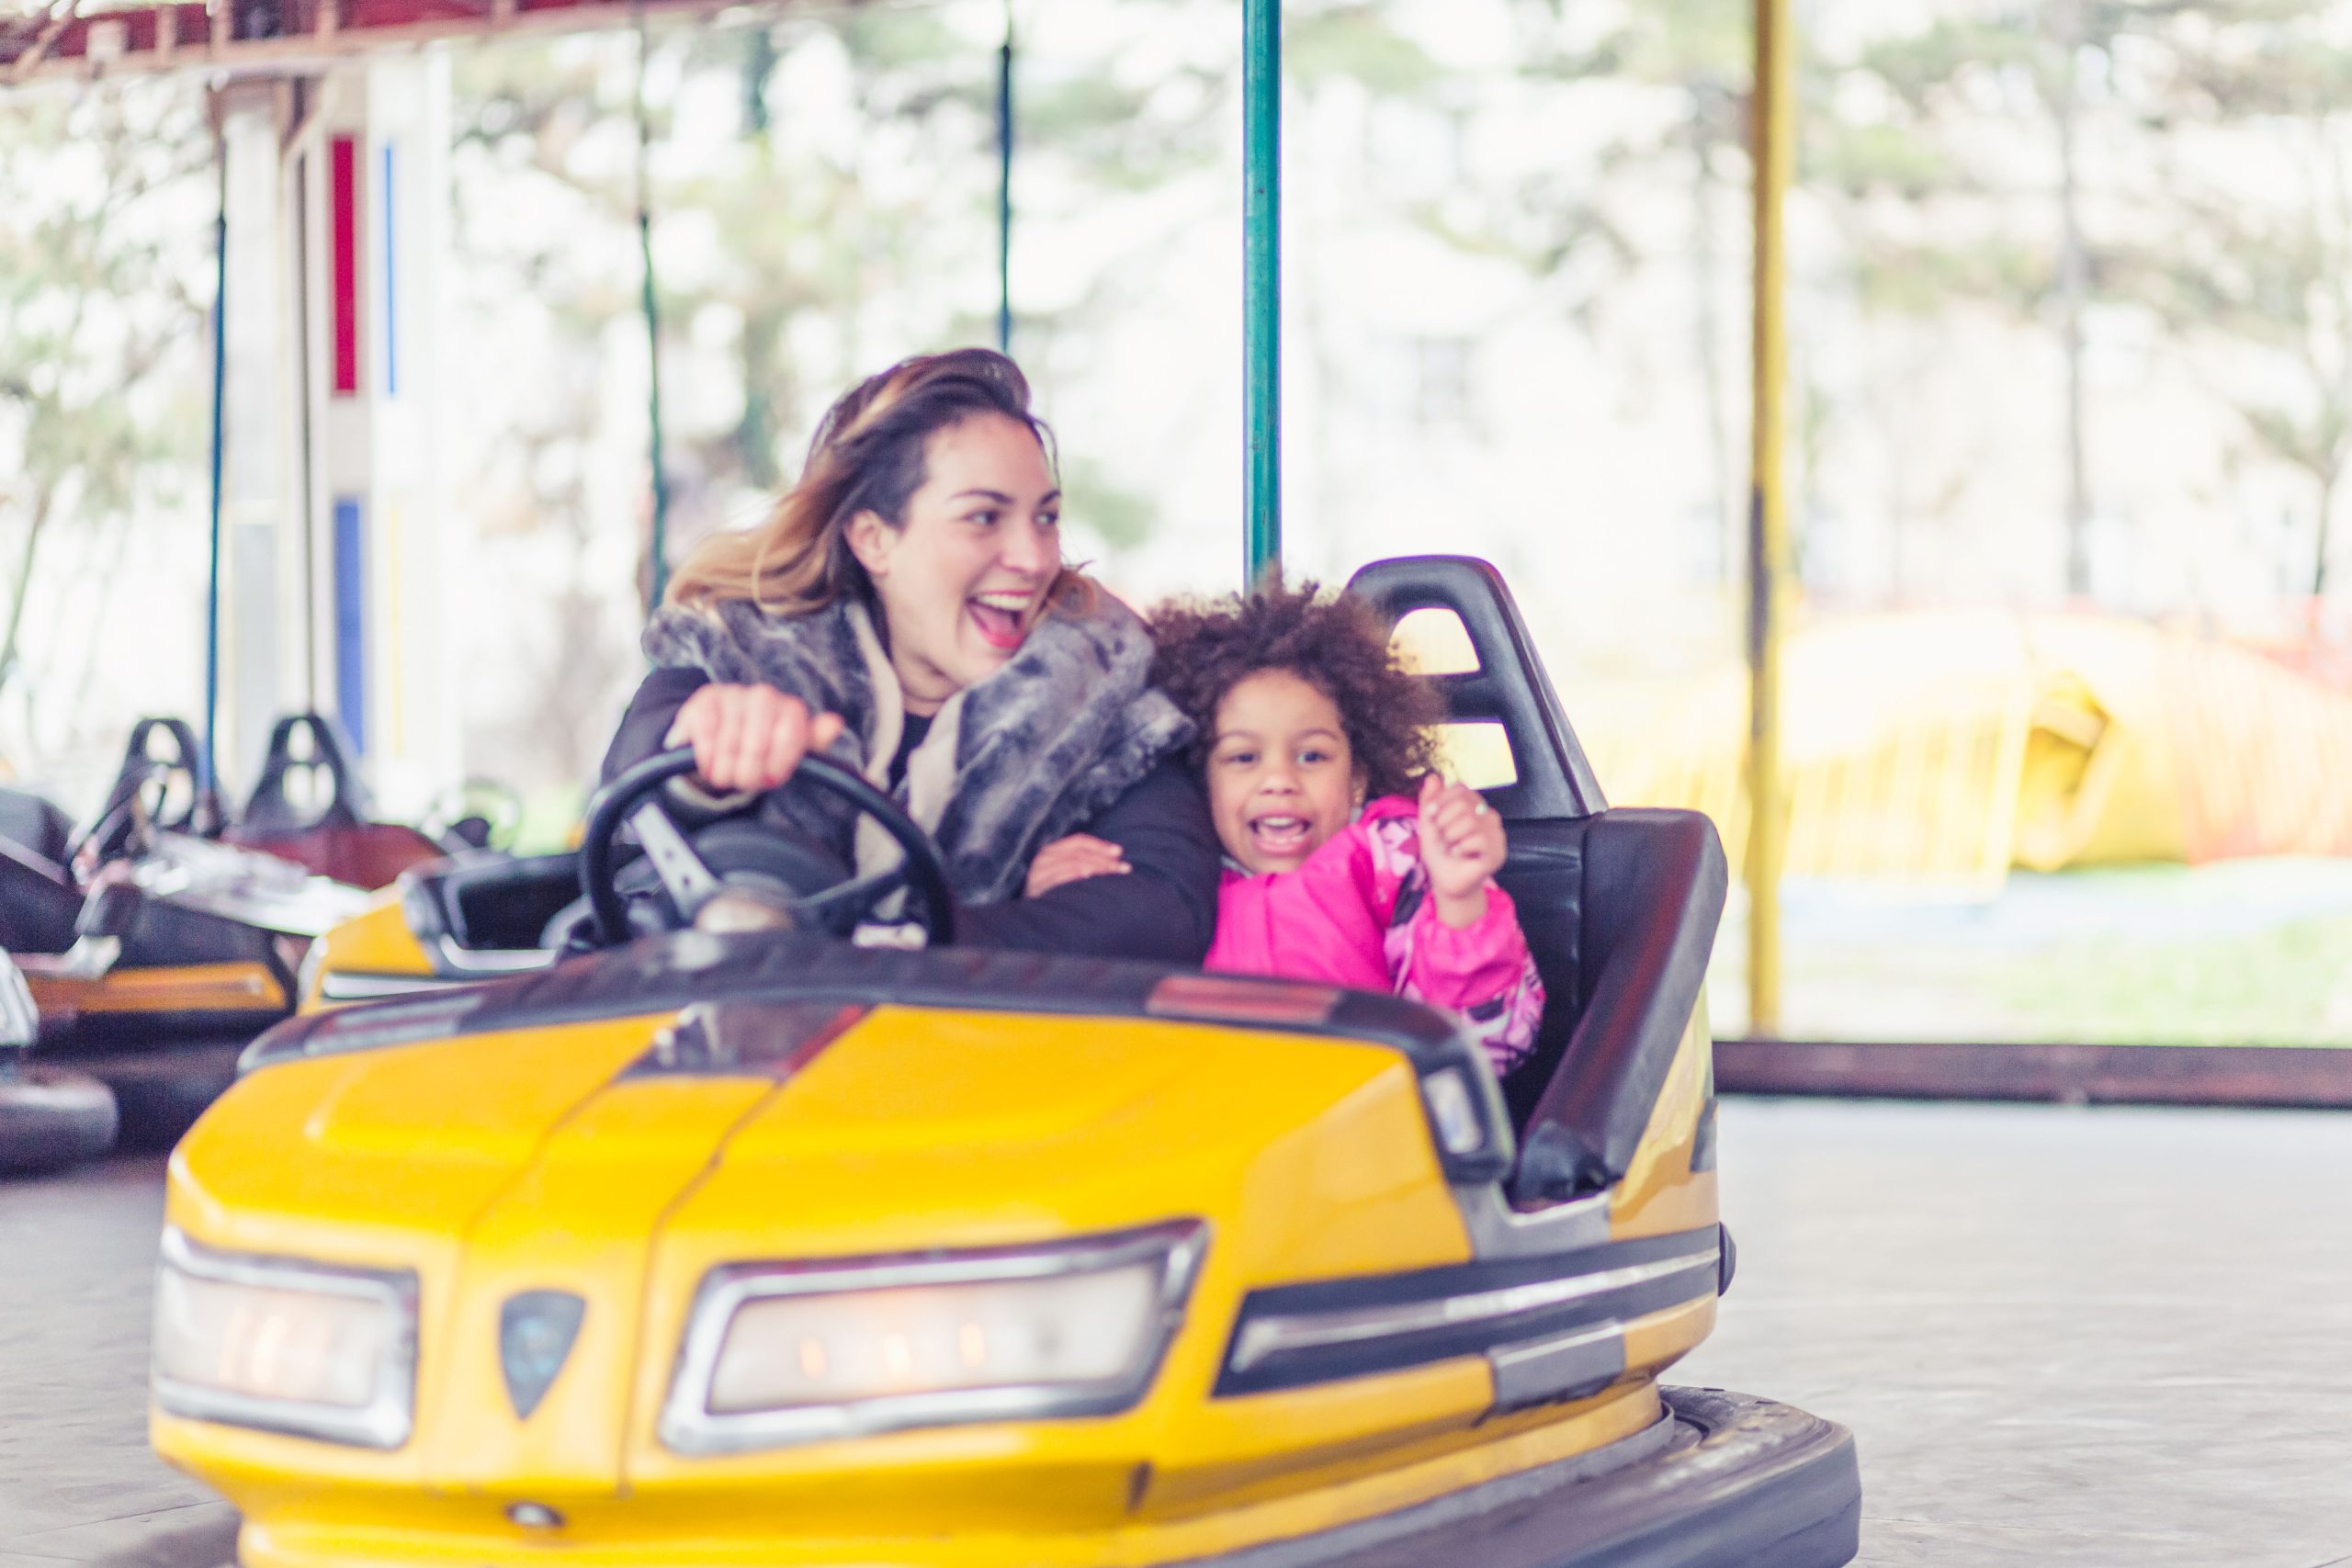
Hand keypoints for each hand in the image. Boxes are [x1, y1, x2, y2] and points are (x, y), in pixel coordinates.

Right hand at [663, 684, 846, 793]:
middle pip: (757, 742)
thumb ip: (815, 741)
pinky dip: (706, 755)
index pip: (789, 738)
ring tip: (724, 778)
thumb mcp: (794, 752)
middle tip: (743, 783)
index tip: (771, 781)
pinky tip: (708, 764)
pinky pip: (706, 731)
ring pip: (729, 740)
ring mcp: (734, 694)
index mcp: (791, 710)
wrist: (724, 740)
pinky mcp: (706, 698)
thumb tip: (835, 723)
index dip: (777, 765)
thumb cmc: (766, 751)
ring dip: (725, 768)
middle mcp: (764, 695)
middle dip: (749, 771)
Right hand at [1025, 834, 1128, 896]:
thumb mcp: (1067, 874)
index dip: (1100, 845)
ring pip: (1071, 863)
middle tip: (1124, 868)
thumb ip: (1085, 862)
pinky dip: (1074, 875)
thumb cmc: (1054, 895)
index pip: (1078, 841)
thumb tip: (1117, 855)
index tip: (1119, 852)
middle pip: (1078, 853)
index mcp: (1051, 851)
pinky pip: (1057, 879)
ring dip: (1095, 867)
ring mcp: (1038, 874)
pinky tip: (1088, 878)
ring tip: (1112, 873)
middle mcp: (1043, 859)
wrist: (1030, 920)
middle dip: (1103, 860)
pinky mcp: (1036, 889)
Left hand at [1417, 773, 1504, 926]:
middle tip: (1444, 837)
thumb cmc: (1439, 853)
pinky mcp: (1498, 852)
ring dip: (1451, 836)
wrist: (1445, 883)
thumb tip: (1432, 776)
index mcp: (1474, 807)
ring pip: (1470, 820)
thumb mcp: (1428, 825)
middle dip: (1444, 821)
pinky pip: (1478, 839)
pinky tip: (1461, 855)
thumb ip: (1429, 801)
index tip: (1431, 815)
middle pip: (1464, 803)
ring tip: (1452, 847)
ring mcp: (1496, 834)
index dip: (1442, 800)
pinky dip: (1461, 848)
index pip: (1461, 789)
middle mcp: (1489, 816)